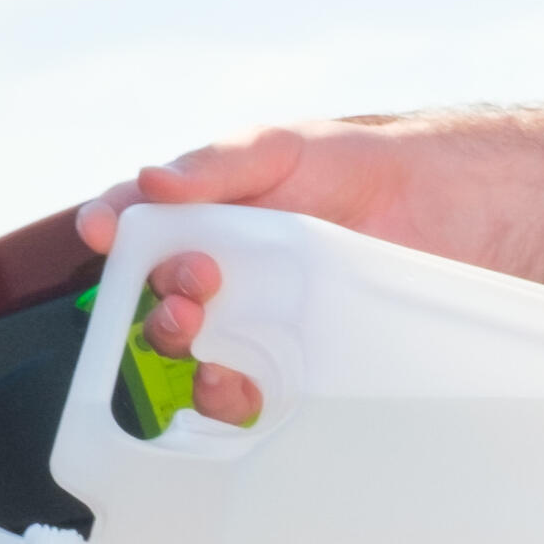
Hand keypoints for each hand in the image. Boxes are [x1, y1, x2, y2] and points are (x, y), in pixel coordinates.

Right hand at [74, 121, 414, 422]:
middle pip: (156, 292)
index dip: (109, 226)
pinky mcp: (283, 360)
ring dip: (177, 341)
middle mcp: (216, 269)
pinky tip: (229, 378)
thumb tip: (150, 181)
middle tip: (195, 280)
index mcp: (202, 214)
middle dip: (159, 291)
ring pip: (186, 347)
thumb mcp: (281, 150)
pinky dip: (220, 393)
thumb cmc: (355, 167)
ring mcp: (247, 317)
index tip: (100, 230)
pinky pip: (235, 391)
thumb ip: (215, 166)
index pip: (136, 223)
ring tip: (200, 327)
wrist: (444, 208)